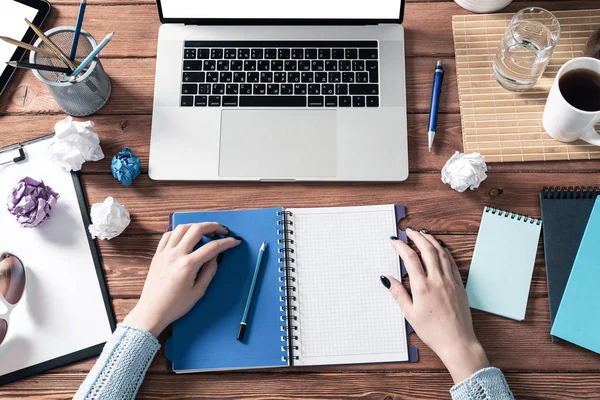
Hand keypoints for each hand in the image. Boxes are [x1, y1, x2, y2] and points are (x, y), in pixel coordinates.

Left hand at [124, 223, 241, 336]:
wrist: (152, 311)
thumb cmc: (176, 305)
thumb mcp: (198, 292)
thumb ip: (209, 271)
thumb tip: (215, 256)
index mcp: (188, 265)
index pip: (212, 247)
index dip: (226, 242)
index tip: (235, 241)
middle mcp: (176, 254)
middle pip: (196, 229)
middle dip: (213, 226)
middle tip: (222, 231)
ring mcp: (165, 252)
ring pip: (182, 228)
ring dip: (196, 226)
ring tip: (205, 232)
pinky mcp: (157, 254)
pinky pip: (168, 235)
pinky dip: (179, 232)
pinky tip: (186, 237)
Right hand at [381, 228, 488, 383]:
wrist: (457, 341)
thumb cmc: (432, 331)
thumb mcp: (410, 314)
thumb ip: (398, 293)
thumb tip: (386, 279)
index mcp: (422, 287)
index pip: (410, 258)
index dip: (400, 246)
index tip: (394, 240)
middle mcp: (437, 280)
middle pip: (427, 249)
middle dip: (416, 237)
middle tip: (408, 231)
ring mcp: (450, 280)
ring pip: (441, 252)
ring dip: (431, 240)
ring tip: (423, 233)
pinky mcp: (459, 284)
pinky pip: (451, 261)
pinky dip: (444, 251)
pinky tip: (440, 248)